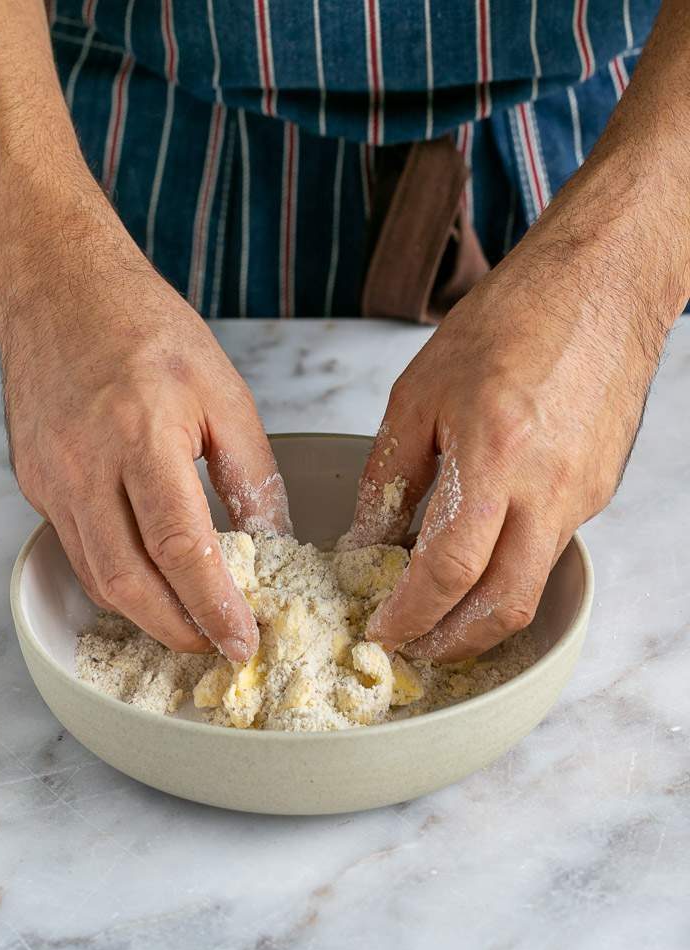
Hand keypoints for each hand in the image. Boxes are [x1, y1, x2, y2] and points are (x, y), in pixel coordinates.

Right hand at [0, 219, 289, 659]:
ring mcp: (51, 478)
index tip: (243, 641)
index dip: (213, 606)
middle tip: (218, 645)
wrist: (59, 290)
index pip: (180, 547)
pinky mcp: (34, 484)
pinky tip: (150, 579)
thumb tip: (271, 542)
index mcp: (142, 434)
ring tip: (189, 624)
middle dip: (178, 629)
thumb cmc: (147, 329)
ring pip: (97, 576)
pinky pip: (78, 550)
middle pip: (128, 581)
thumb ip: (251, 473)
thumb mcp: (224, 391)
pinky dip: (118, 578)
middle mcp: (85, 465)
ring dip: (146, 613)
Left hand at [344, 172, 674, 661]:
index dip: (410, 614)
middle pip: (503, 606)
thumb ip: (390, 475)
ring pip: (530, 586)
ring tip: (436, 611)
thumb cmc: (507, 322)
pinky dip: (507, 570)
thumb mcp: (418, 393)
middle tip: (411, 644)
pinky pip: (547, 549)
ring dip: (481, 615)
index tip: (381, 629)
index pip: (449, 571)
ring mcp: (581, 496)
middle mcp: (548, 490)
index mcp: (495, 457)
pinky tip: (476, 555)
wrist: (599, 286)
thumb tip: (368, 539)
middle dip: (452, 642)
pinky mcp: (596, 491)